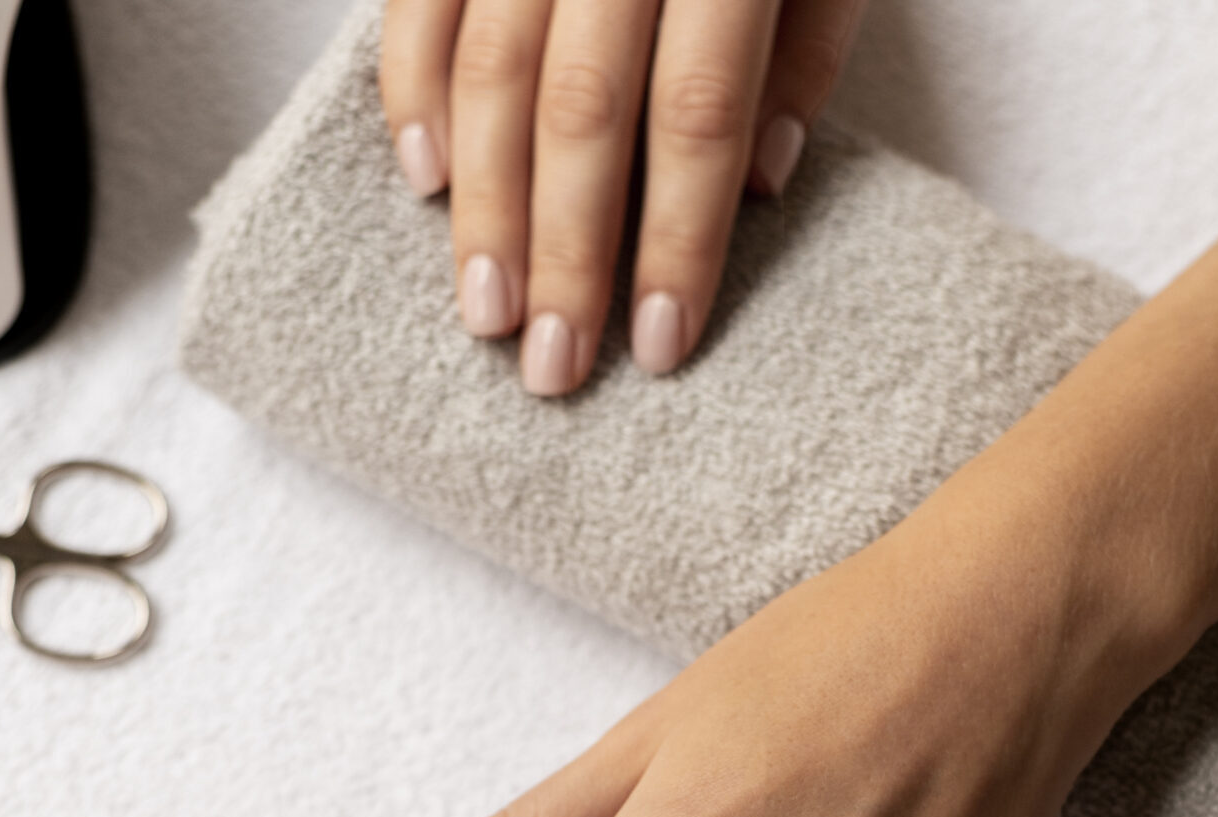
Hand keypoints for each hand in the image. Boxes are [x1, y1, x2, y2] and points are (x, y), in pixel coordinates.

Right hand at [382, 0, 866, 391]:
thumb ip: (805, 46)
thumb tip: (759, 186)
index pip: (699, 112)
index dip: (677, 238)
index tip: (659, 345)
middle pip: (583, 107)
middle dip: (565, 251)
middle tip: (552, 370)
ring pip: (491, 67)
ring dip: (483, 205)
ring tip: (485, 316)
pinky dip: (411, 92)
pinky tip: (421, 185)